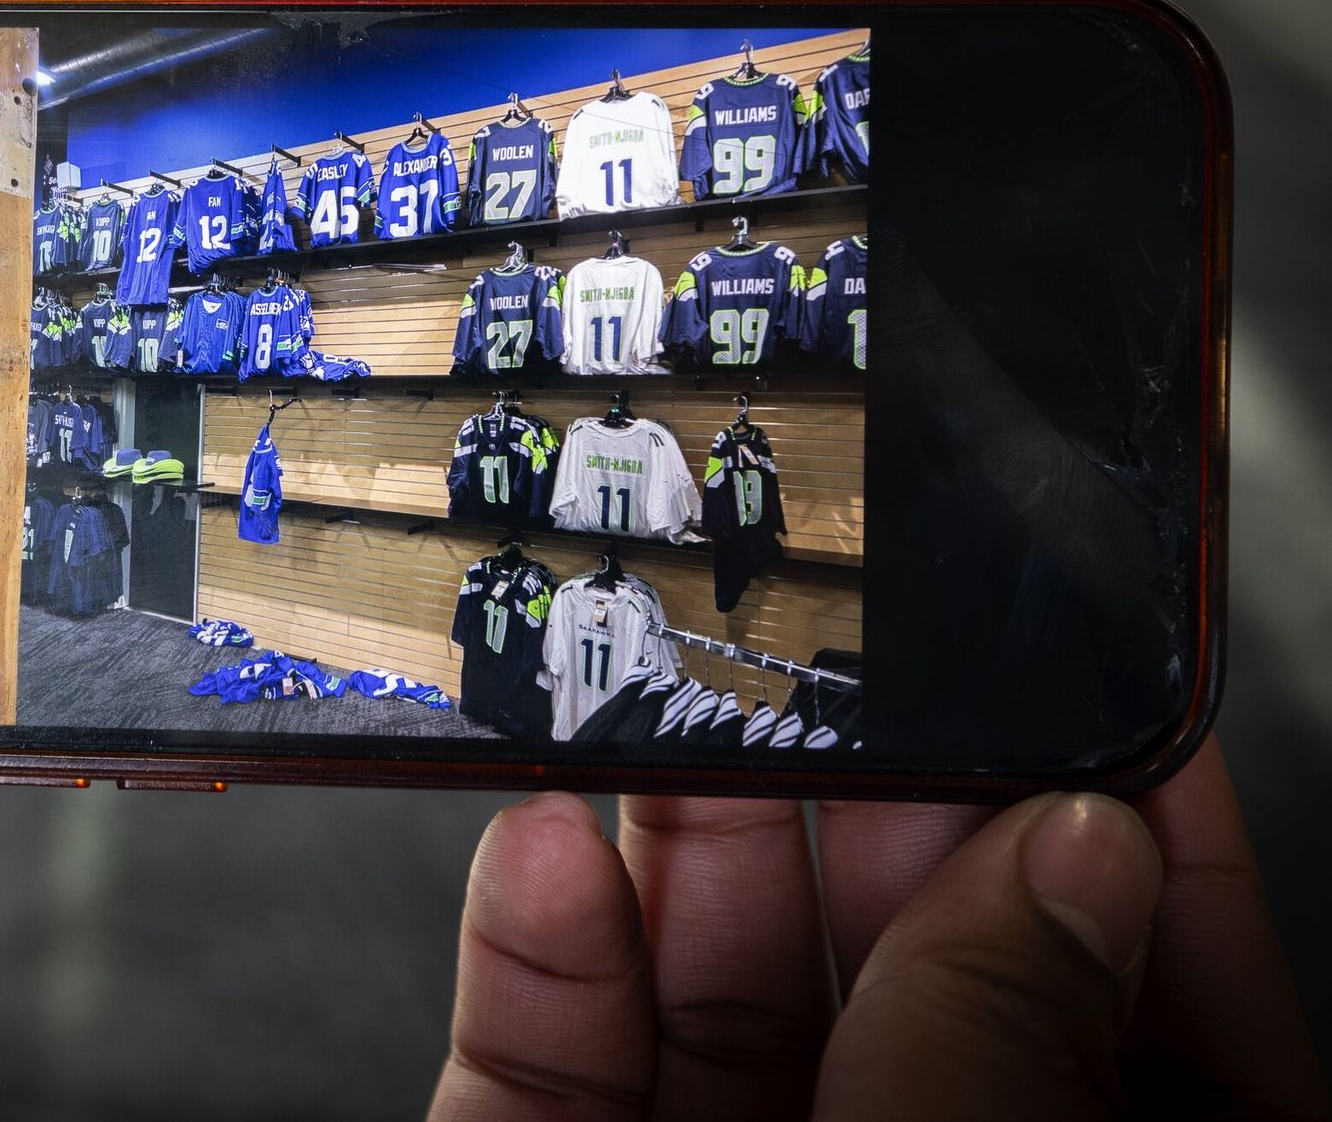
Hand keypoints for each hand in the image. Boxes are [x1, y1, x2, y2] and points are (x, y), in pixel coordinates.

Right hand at [427, 740, 1327, 1119]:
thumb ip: (1007, 1056)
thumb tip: (1058, 860)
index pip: (1157, 995)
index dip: (1127, 820)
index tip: (1078, 661)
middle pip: (912, 959)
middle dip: (864, 784)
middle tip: (819, 634)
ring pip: (716, 990)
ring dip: (682, 832)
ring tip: (655, 696)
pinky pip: (551, 1062)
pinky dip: (540, 949)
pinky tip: (542, 852)